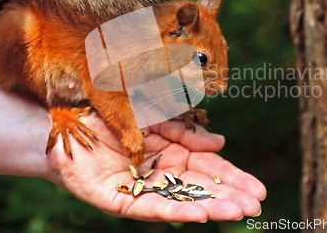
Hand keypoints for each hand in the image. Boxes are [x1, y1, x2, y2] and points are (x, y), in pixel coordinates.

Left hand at [45, 114, 265, 221]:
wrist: (67, 118)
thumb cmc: (112, 113)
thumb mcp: (156, 115)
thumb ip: (185, 131)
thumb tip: (220, 142)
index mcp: (171, 152)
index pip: (208, 168)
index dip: (233, 178)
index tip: (258, 189)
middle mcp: (160, 173)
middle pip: (200, 188)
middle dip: (229, 196)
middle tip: (256, 206)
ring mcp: (141, 188)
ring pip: (181, 200)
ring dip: (210, 207)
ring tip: (238, 213)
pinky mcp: (119, 200)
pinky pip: (151, 207)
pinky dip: (176, 211)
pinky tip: (200, 214)